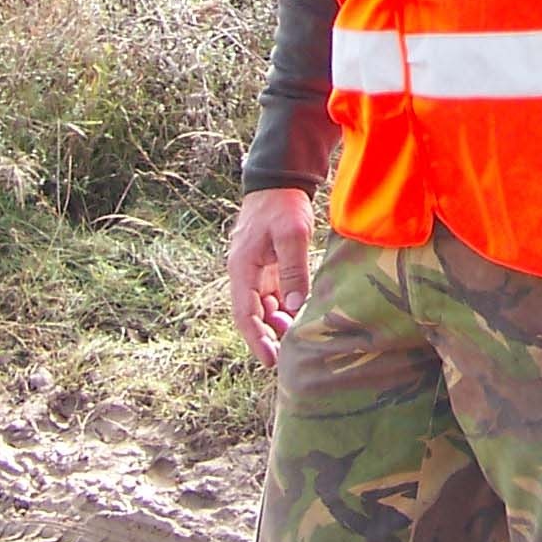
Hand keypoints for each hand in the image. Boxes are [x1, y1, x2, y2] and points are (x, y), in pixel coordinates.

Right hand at [228, 187, 312, 367]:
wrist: (279, 180)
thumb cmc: (283, 205)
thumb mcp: (291, 235)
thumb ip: (293, 271)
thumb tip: (294, 308)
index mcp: (242, 268)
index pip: (244, 314)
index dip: (256, 340)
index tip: (270, 361)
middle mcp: (244, 273)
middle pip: (252, 315)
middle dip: (268, 337)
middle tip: (289, 357)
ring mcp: (256, 271)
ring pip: (263, 308)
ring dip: (277, 324)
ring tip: (298, 338)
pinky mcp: (268, 267)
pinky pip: (273, 295)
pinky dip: (284, 309)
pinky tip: (299, 317)